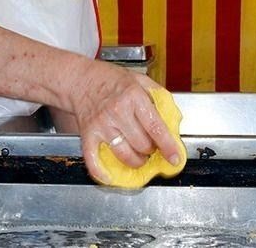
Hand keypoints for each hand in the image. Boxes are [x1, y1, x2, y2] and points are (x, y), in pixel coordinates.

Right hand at [68, 60, 182, 184]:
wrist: (80, 79)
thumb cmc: (110, 79)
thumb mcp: (139, 79)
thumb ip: (159, 96)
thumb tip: (173, 119)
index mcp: (133, 96)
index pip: (155, 127)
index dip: (168, 146)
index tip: (175, 157)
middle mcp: (117, 111)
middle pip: (142, 144)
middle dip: (151, 150)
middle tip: (150, 146)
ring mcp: (102, 124)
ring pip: (124, 154)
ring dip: (136, 161)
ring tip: (138, 156)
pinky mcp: (88, 133)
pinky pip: (93, 158)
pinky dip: (101, 171)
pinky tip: (109, 176)